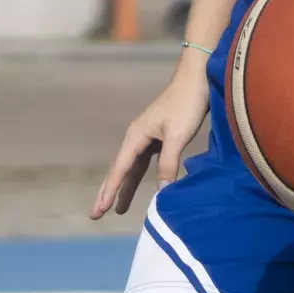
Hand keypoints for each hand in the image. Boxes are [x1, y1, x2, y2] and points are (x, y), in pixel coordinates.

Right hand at [91, 56, 215, 220]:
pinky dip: (140, 176)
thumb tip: (161, 191)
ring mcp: (148, 136)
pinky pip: (145, 162)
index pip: (120, 169)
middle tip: (96, 214)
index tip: (99, 210)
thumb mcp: (177, 137)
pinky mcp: (160, 135)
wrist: (198, 78)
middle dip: (108, 192)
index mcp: (137, 135)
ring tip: (117, 208)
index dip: (109, 191)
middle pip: (120, 169)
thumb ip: (169, 164)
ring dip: (124, 187)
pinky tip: (141, 185)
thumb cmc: (187, 104)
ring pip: (132, 167)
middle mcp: (138, 136)